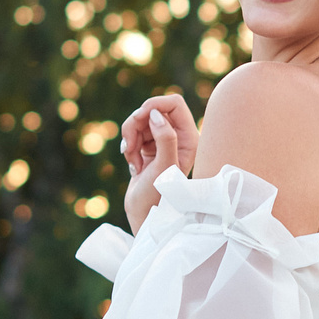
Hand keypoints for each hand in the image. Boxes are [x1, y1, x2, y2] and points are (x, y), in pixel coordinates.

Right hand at [120, 93, 196, 230]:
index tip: (140, 117)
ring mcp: (163, 142)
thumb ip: (165, 138)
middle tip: (130, 145)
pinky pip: (133, 133)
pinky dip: (128, 145)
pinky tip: (133, 164)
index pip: (174, 103)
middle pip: (152, 109)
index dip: (155, 105)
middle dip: (136, 124)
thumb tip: (156, 114)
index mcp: (190, 138)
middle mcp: (179, 137)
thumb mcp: (164, 167)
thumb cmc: (159, 196)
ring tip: (132, 159)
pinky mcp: (149, 148)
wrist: (146, 215)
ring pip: (140, 121)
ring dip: (130, 137)